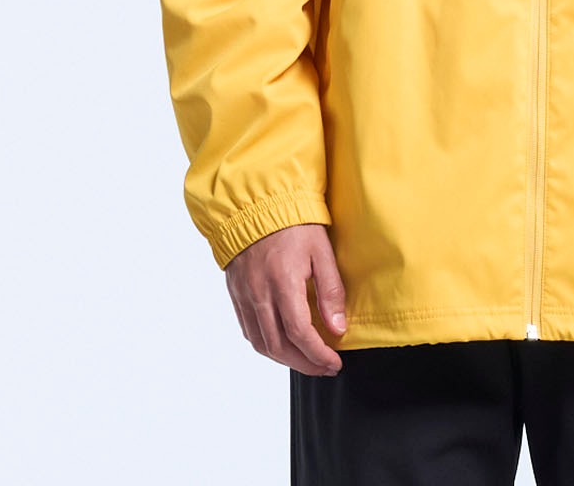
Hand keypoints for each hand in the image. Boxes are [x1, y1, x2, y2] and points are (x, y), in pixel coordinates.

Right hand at [224, 222, 346, 375]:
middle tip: (324, 367)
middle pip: (279, 346)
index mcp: (282, 282)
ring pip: (261, 344)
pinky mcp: (236, 294)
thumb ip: (330, 290)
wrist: (256, 205)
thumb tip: (338, 328)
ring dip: (285, 359)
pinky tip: (281, 345)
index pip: (300, 333)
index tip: (335, 363)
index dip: (318, 355)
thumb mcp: (321, 250)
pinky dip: (266, 345)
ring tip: (306, 360)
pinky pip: (249, 330)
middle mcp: (259, 294)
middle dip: (304, 364)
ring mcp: (244, 295)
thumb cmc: (293, 223)